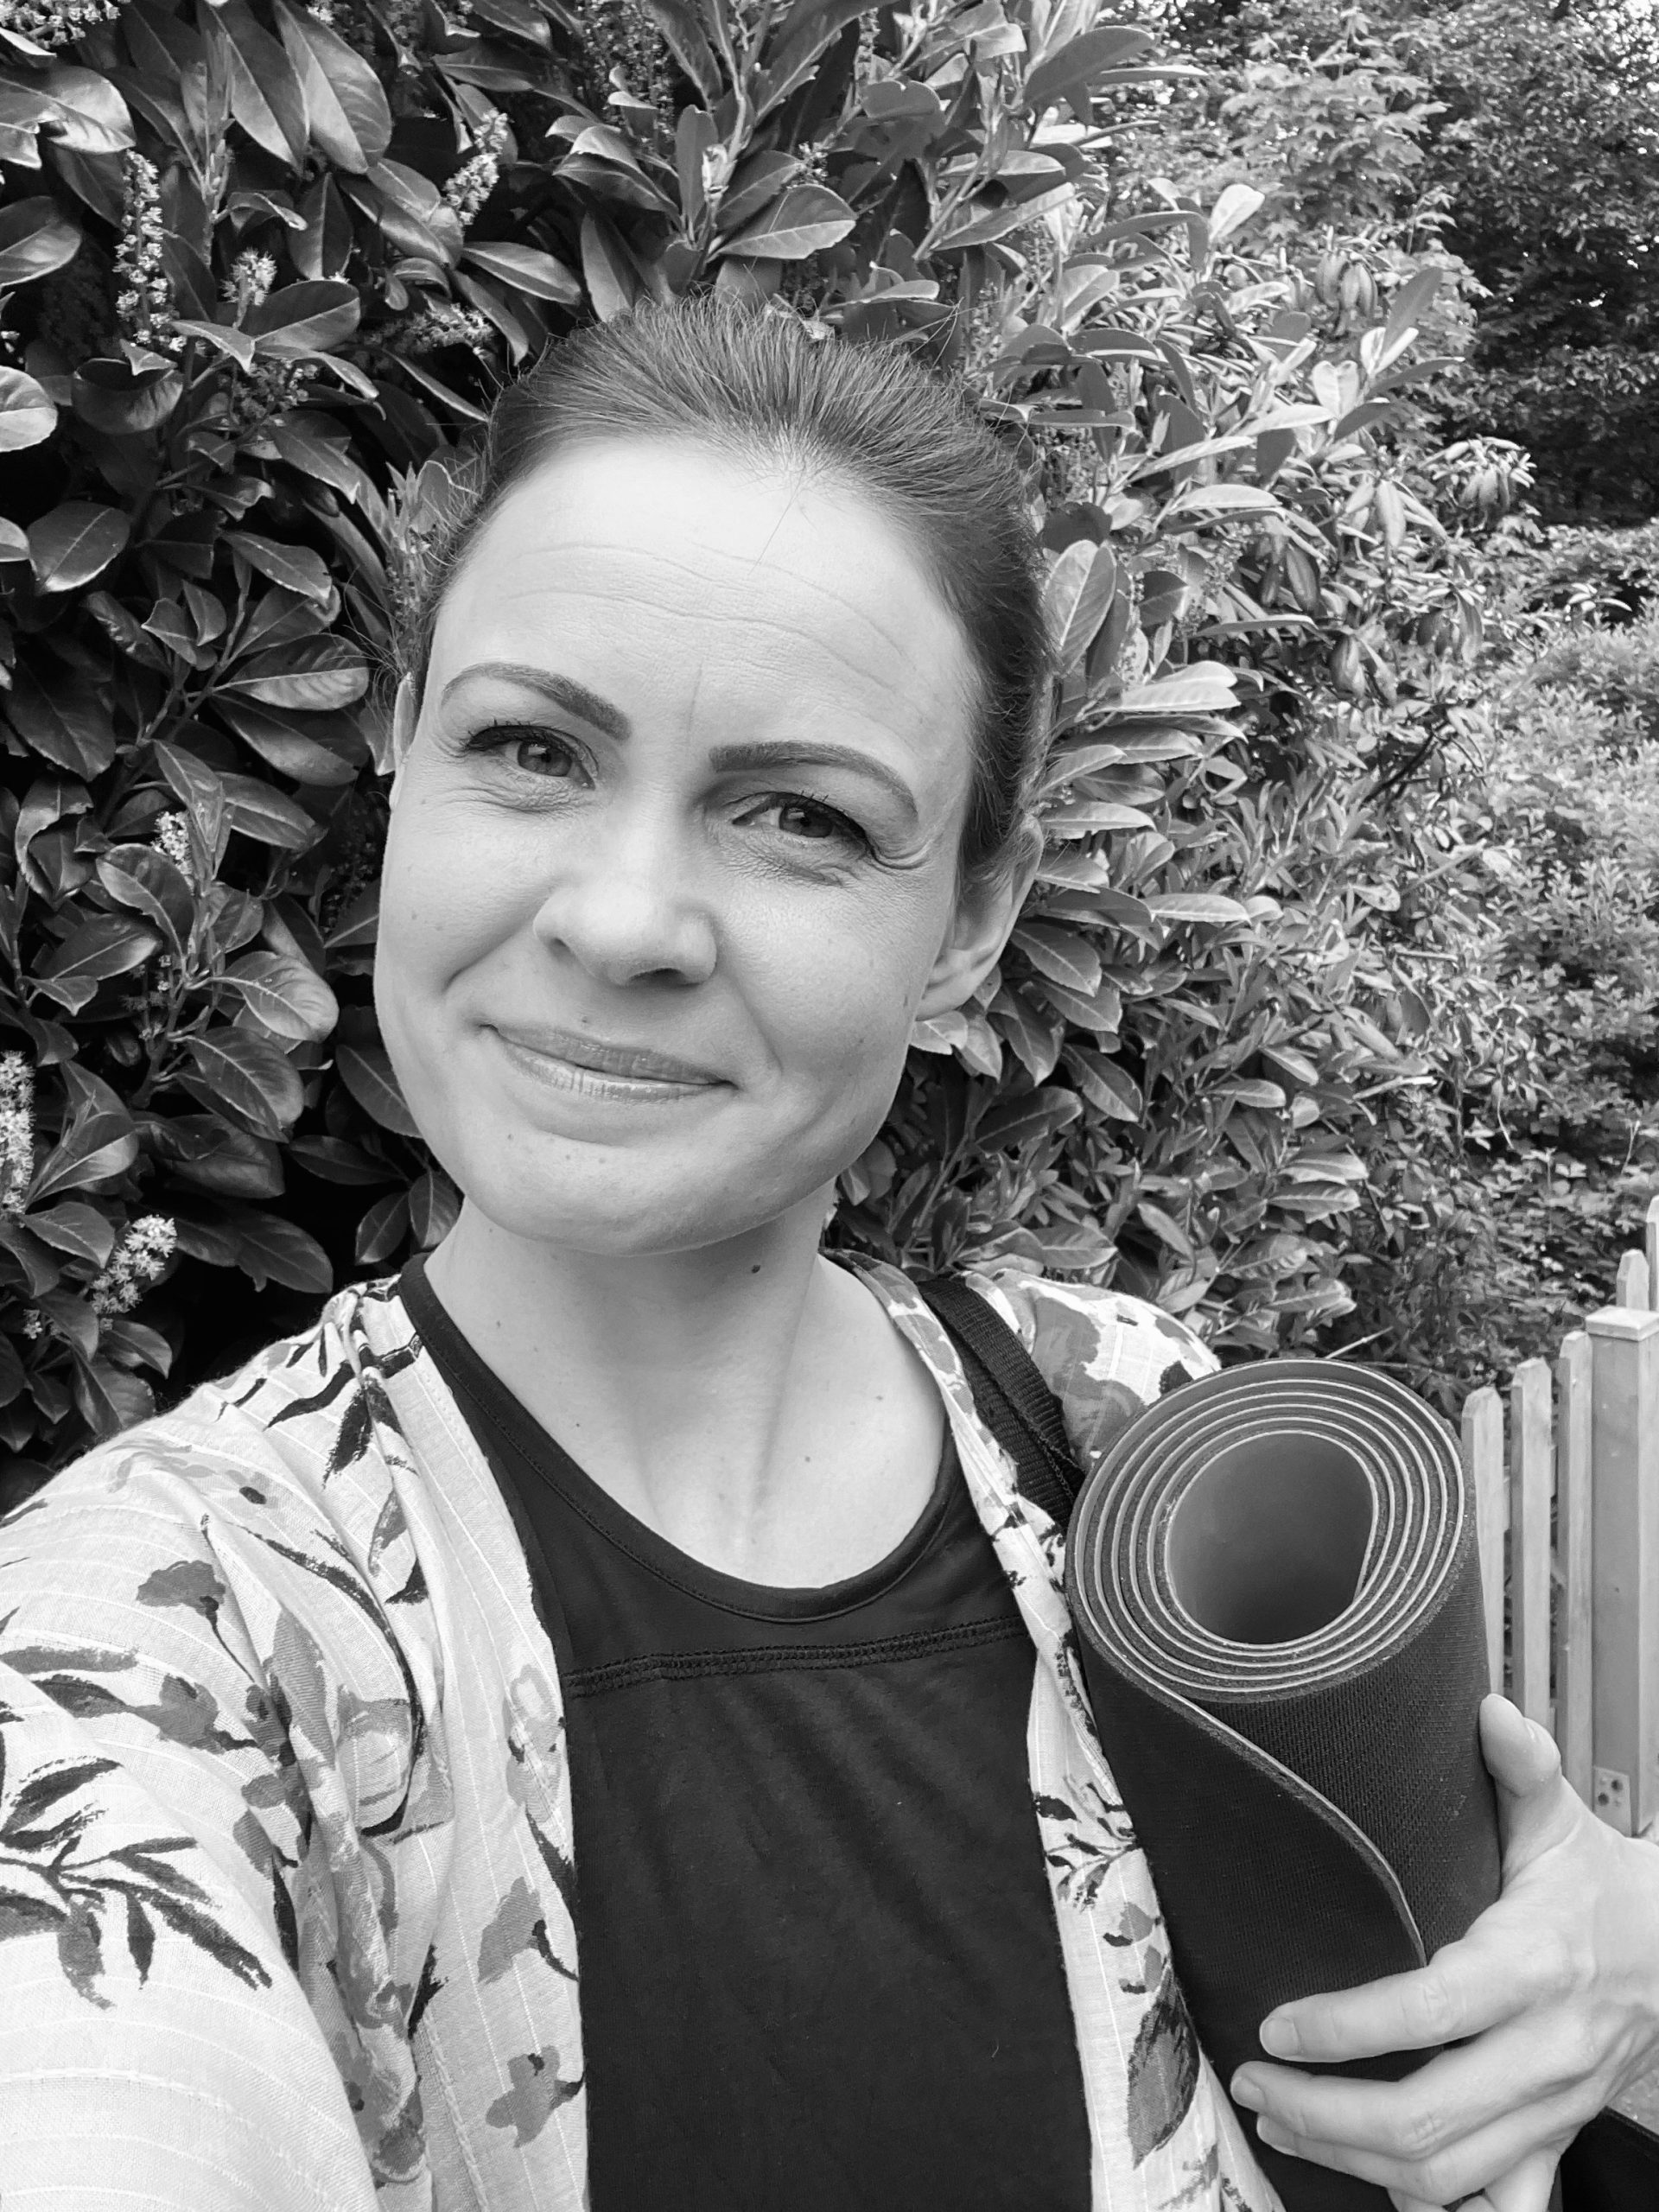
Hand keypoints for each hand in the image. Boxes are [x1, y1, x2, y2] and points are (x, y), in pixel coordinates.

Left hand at [1228, 1695, 1658, 2209]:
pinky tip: (1375, 2188)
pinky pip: (1502, 2206)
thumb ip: (1520, 1765)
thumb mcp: (1557, 1817)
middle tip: (1253, 2080)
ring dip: (1351, 2160)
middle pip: (1426, 2116)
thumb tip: (1487, 1709)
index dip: (1346, 2028)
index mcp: (1531, 1964)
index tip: (1276, 2023)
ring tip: (1279, 2121)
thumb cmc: (1596, 1882)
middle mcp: (1543, 2051)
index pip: (1429, 2013)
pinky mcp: (1556, 2140)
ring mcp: (1551, 2109)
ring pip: (1447, 2173)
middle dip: (1323, 2112)